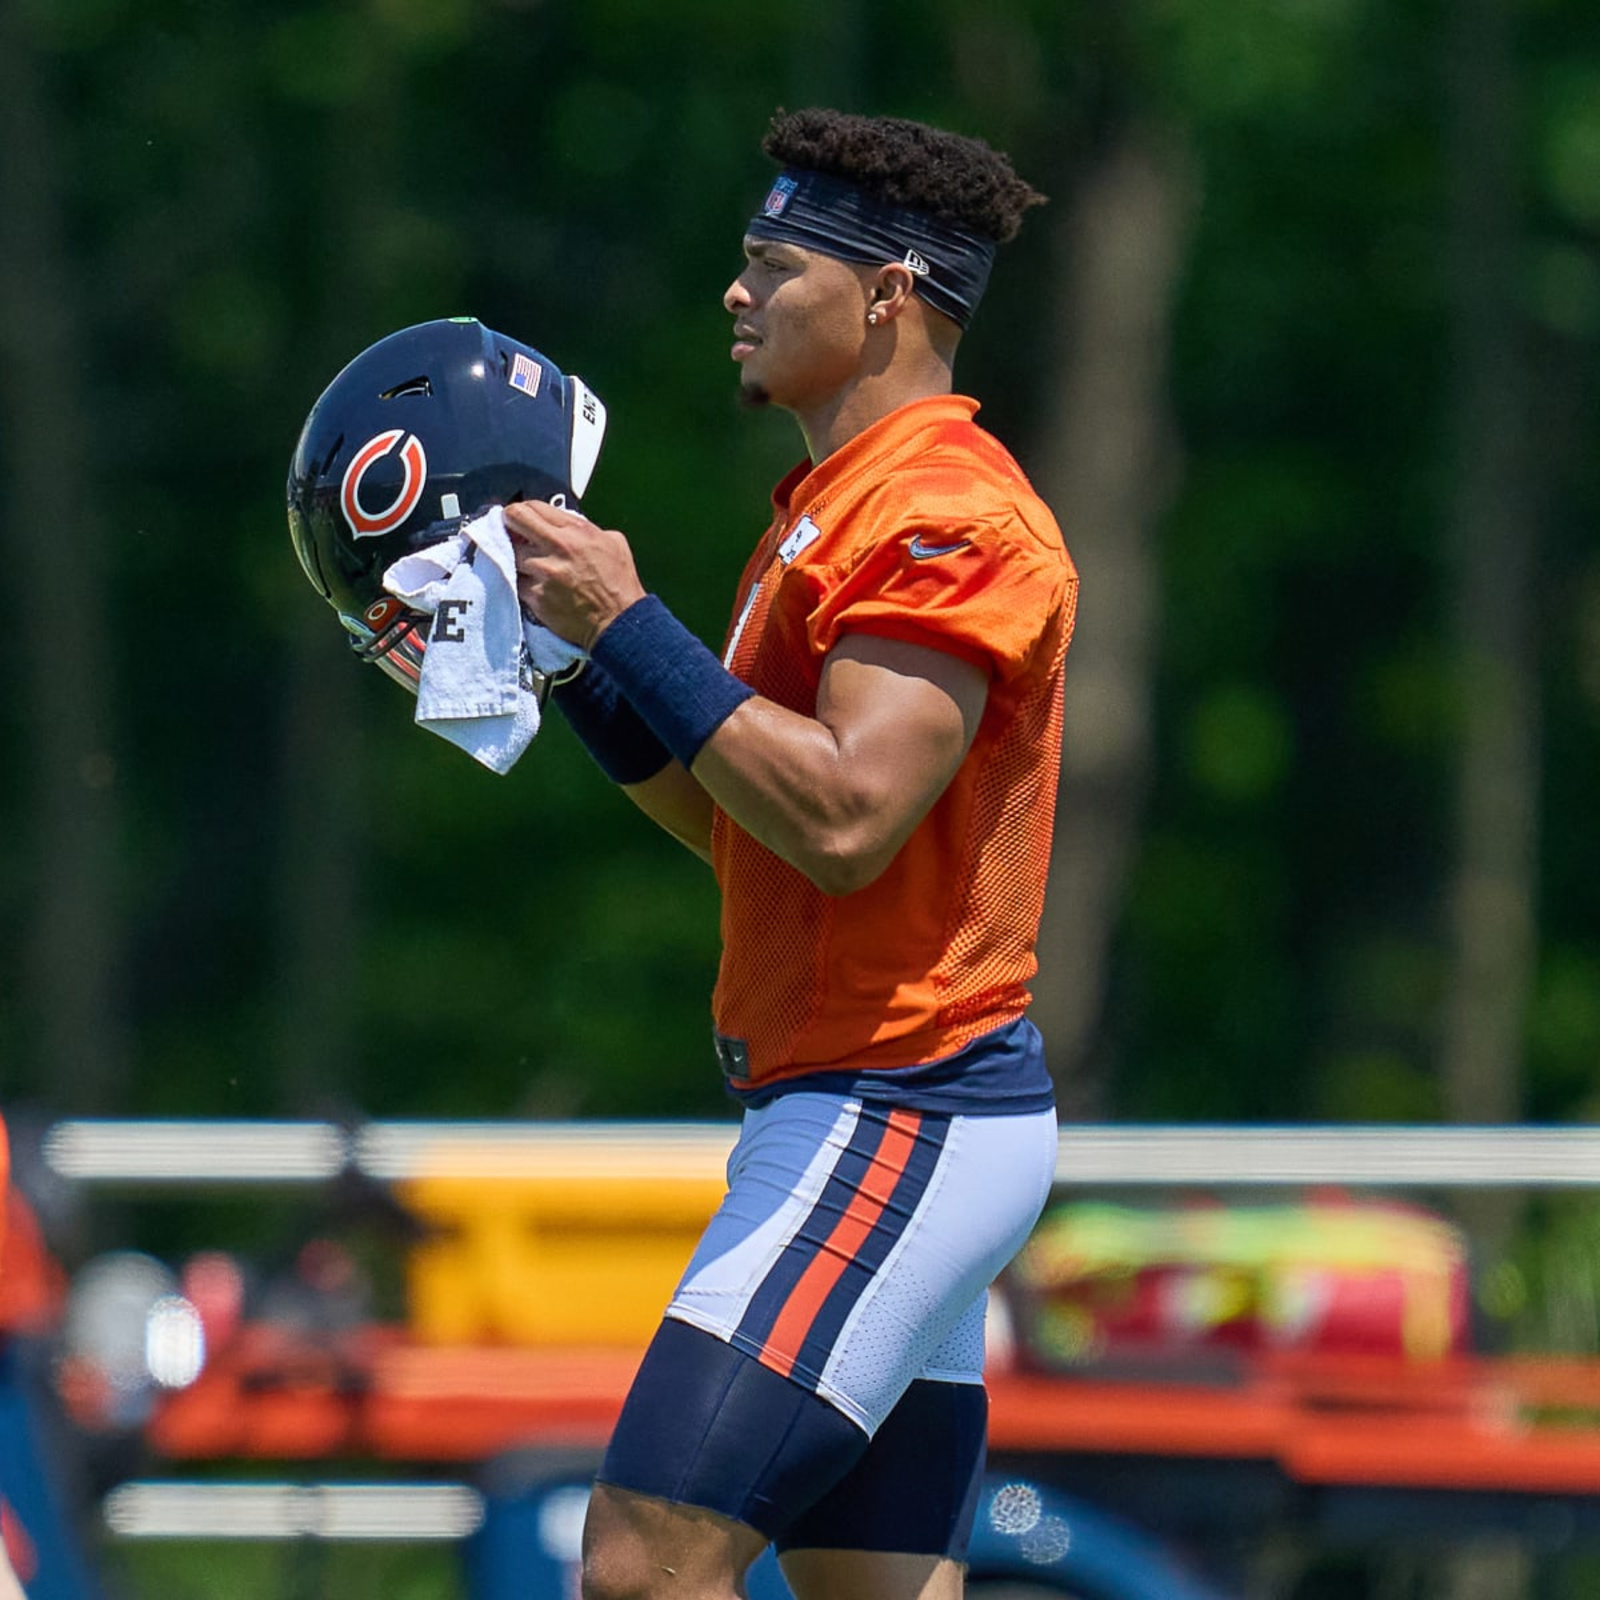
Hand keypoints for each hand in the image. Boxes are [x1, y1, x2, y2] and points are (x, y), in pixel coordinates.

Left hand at [505, 499, 646, 650]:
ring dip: (517, 560)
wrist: (619, 622)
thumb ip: (585, 528)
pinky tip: (534, 588)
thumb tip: (565, 523)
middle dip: (508, 523)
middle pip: (515, 520)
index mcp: (577, 531)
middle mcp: (559, 546)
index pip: (534, 507)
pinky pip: (516, 583)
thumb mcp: (613, 542)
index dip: (524, 511)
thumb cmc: (619, 584)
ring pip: (511, 554)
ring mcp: (545, 572)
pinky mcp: (536, 596)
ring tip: (529, 567)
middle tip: (510, 532)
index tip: (521, 519)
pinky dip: (522, 585)